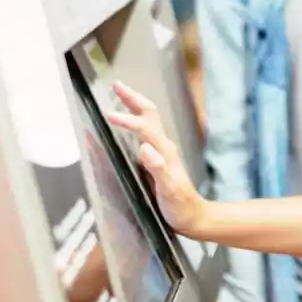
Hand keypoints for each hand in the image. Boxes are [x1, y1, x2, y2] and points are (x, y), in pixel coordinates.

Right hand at [105, 81, 206, 234]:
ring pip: (148, 119)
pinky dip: (135, 120)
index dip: (127, 119)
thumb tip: (144, 147)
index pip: (144, 127)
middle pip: (149, 113)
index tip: (108, 115)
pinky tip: (127, 124)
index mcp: (164, 151)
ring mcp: (162, 150)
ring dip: (134, 104)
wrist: (194, 216)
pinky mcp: (158, 157)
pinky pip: (145, 131)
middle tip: (116, 84)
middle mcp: (164, 145)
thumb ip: (158, 168)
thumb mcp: (169, 190)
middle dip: (133, 98)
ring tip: (120, 94)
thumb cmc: (180, 206)